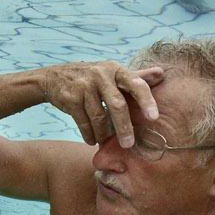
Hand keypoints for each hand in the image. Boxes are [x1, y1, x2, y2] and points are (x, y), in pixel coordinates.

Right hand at [36, 61, 162, 147]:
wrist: (52, 78)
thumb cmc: (91, 78)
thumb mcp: (112, 73)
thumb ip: (136, 76)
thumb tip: (162, 73)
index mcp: (115, 70)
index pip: (135, 84)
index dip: (146, 100)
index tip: (154, 117)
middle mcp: (100, 75)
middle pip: (117, 105)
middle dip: (124, 127)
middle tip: (129, 144)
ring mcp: (84, 86)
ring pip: (99, 117)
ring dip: (103, 133)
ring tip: (105, 142)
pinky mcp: (70, 98)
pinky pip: (83, 122)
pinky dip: (88, 134)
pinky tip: (91, 140)